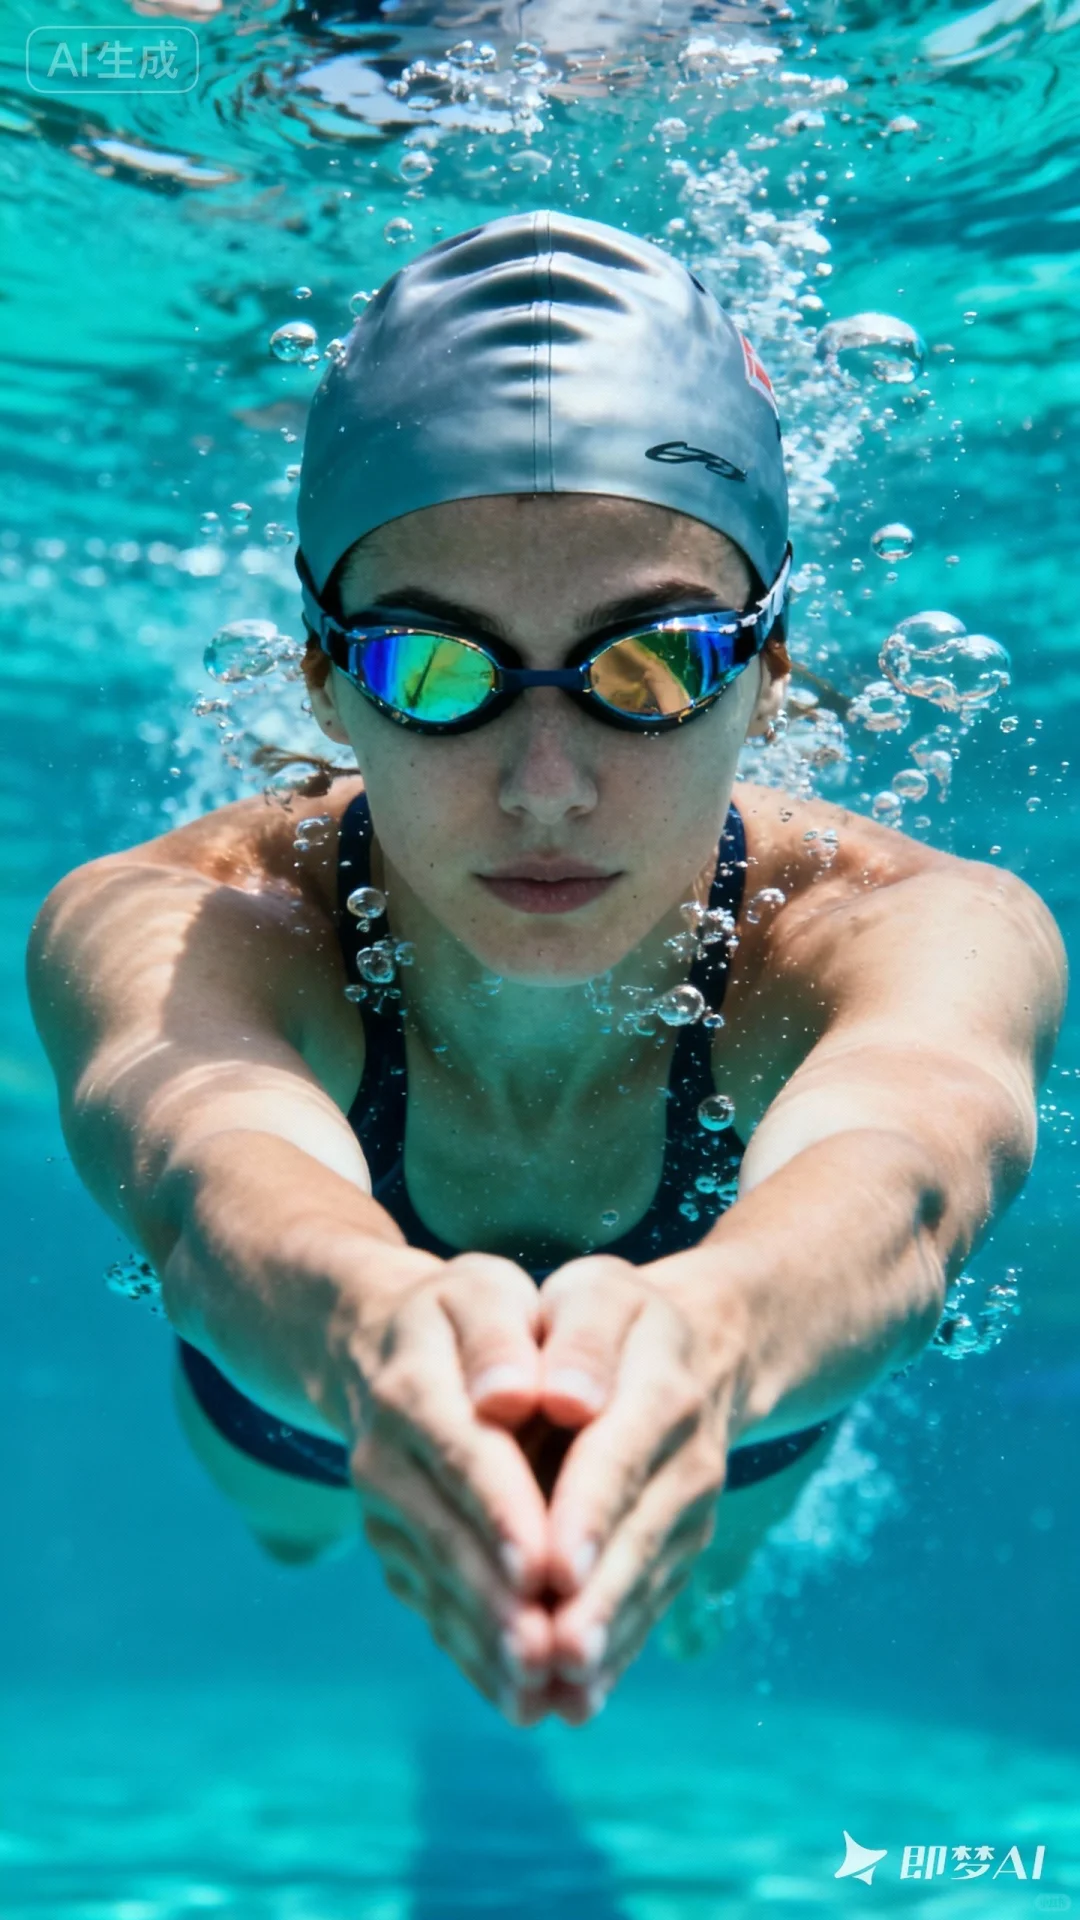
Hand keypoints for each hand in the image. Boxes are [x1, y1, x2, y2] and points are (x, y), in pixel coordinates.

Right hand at [346, 1250, 561, 1719]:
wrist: (381, 1342)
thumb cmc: (463, 1313)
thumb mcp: (485, 1292)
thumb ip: (501, 1336)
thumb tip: (513, 1393)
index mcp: (413, 1383)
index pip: (464, 1451)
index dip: (504, 1511)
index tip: (546, 1564)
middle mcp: (384, 1456)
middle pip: (445, 1534)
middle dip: (498, 1599)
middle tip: (550, 1655)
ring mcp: (383, 1511)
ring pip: (436, 1583)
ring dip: (487, 1642)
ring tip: (542, 1692)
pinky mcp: (394, 1549)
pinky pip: (432, 1606)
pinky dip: (475, 1655)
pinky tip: (523, 1697)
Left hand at [508, 1253, 747, 1723]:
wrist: (698, 1346)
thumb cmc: (612, 1316)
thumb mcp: (594, 1293)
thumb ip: (578, 1339)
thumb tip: (563, 1397)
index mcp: (659, 1383)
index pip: (620, 1452)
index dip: (589, 1511)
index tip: (554, 1567)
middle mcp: (687, 1456)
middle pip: (641, 1532)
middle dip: (599, 1598)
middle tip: (557, 1655)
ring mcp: (689, 1508)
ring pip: (648, 1579)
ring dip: (607, 1638)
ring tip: (561, 1691)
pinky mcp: (680, 1545)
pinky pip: (652, 1600)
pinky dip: (617, 1649)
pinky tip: (576, 1697)